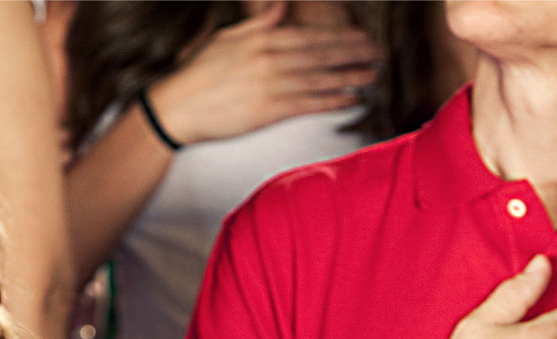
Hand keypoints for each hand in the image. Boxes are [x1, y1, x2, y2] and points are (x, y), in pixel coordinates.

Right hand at [147, 2, 379, 144]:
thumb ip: (260, 23)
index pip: (310, 36)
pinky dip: (332, 101)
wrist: (178, 108)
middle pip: (321, 55)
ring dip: (350, 77)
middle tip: (378, 54)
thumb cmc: (200, 74)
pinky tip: (351, 99)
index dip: (339, 36)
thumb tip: (282, 7)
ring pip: (320, 79)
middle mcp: (270, 60)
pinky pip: (309, 104)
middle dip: (353, 54)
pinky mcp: (269, 112)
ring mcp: (271, 86)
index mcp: (261, 40)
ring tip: (372, 76)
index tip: (361, 36)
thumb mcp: (228, 39)